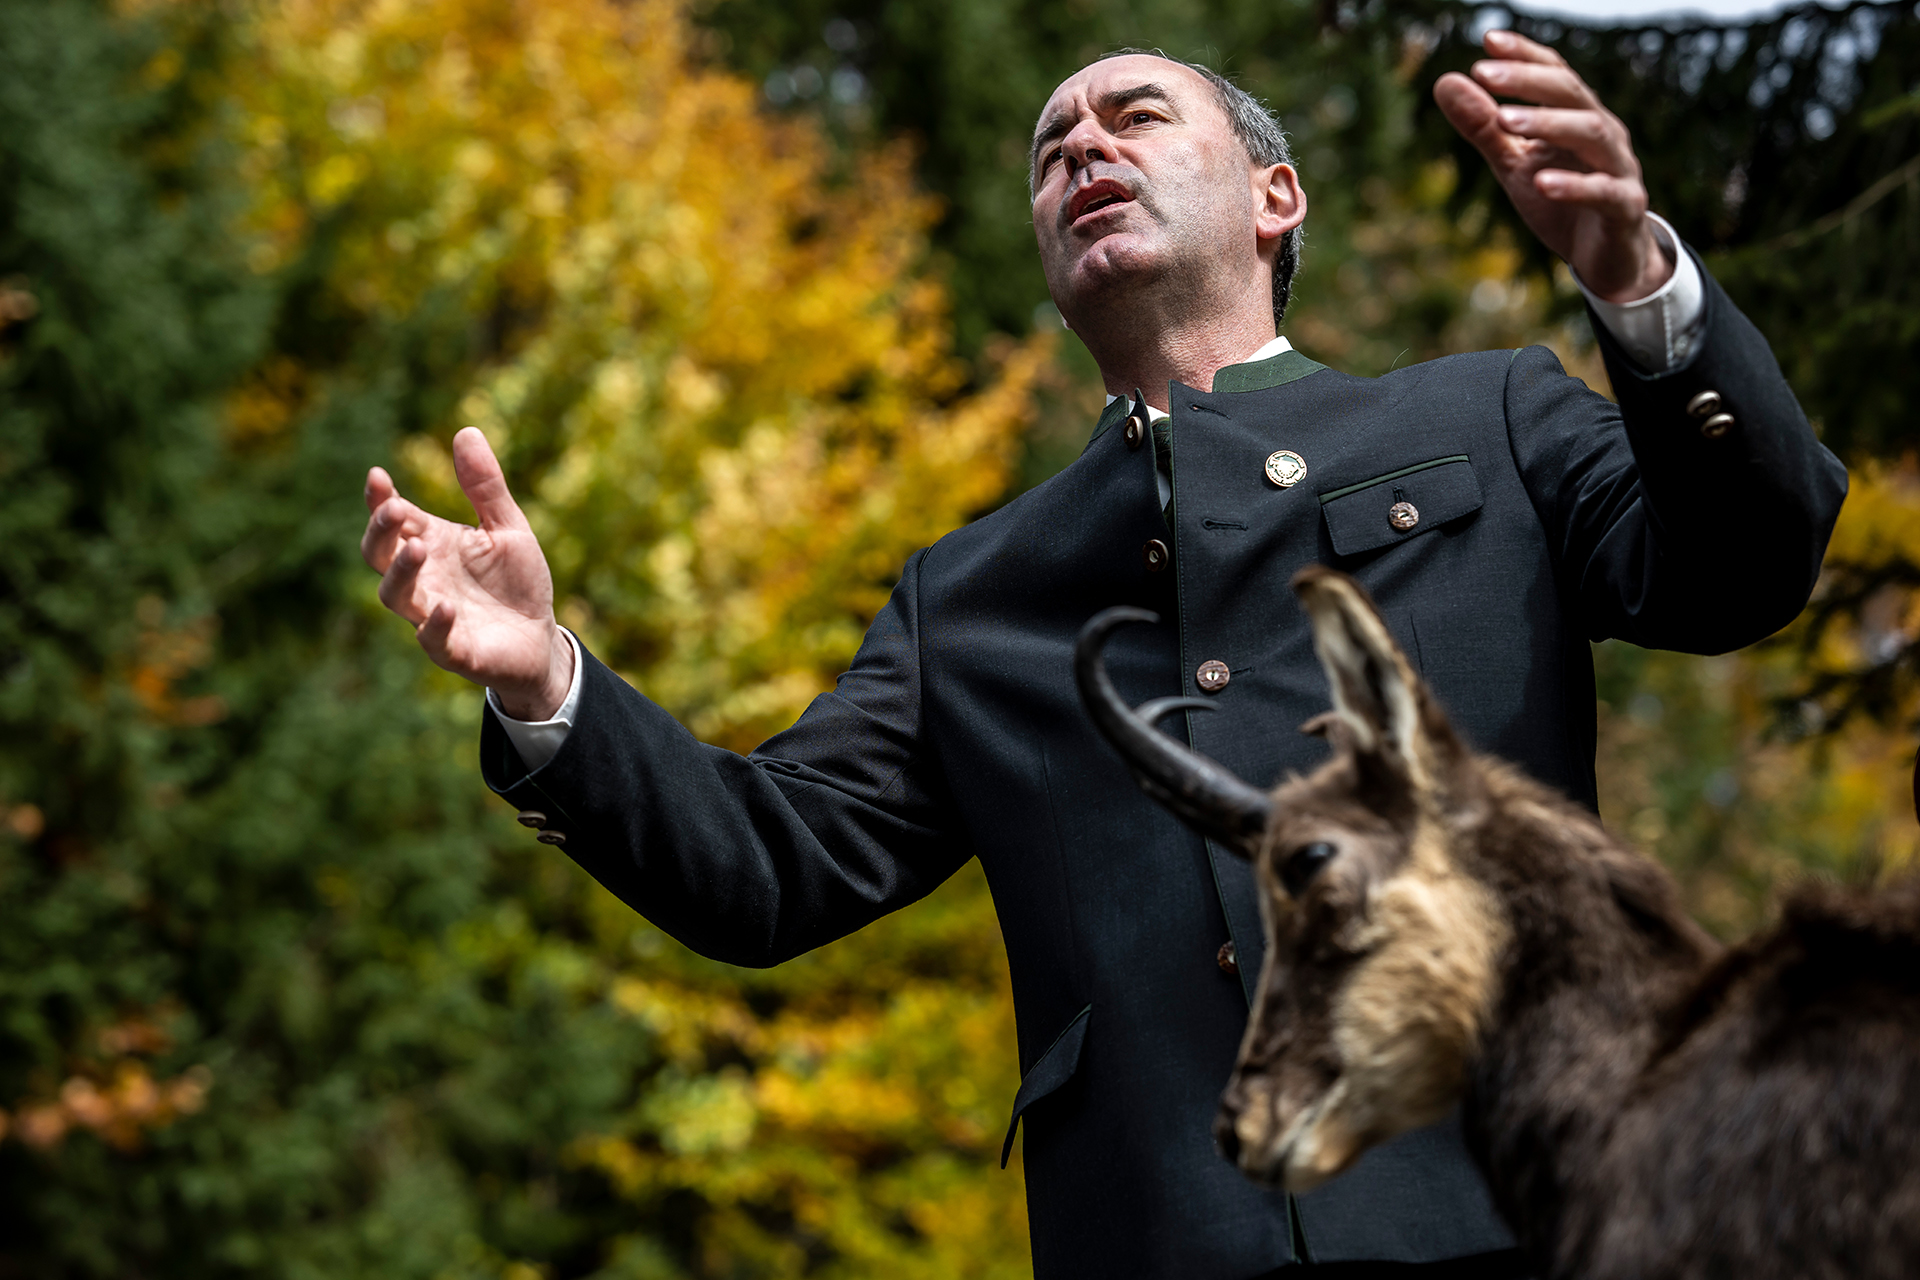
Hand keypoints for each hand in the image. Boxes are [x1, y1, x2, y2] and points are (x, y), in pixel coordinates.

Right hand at [360, 427, 572, 719]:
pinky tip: (446, 607)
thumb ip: (485, 486)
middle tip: (394, 510)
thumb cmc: (517, 582)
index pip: (393, 519)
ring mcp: (432, 614)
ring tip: (418, 548)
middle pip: (379, 555)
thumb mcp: (507, 527)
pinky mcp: (453, 650)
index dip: (379, 500)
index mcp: (431, 543)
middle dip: (380, 532)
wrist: (541, 637)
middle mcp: (423, 578)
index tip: (377, 476)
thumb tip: (466, 431)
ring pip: (395, 596)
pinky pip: (433, 639)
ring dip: (401, 573)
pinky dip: (434, 624)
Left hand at [1434, 29, 1670, 303]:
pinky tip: (1543, 183)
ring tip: (1504, 120)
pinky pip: (1605, 191)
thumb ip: (1484, 127)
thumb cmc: (1561, 202)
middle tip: (1485, 73)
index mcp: (1577, 117)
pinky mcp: (1626, 208)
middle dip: (1528, 81)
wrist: (1606, 259)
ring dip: (1548, 123)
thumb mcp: (1514, 164)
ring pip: (1591, 134)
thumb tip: (1445, 81)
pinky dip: (1574, 185)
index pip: (1555, 74)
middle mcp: (1603, 133)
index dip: (1525, 55)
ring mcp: (1619, 168)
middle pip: (1571, 94)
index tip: (1488, 40)